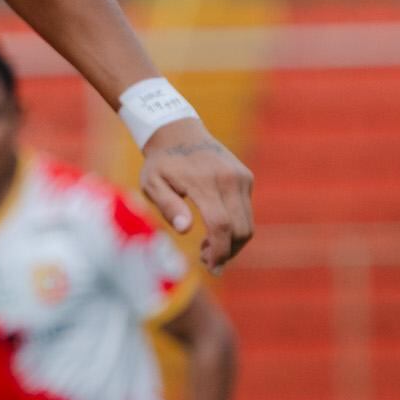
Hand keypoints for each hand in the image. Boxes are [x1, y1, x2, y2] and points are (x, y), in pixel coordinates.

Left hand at [140, 123, 254, 269]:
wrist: (178, 132)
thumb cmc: (161, 163)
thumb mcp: (152, 184)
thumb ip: (168, 206)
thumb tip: (186, 229)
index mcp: (205, 182)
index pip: (221, 224)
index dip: (219, 251)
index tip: (211, 267)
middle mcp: (230, 179)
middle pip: (241, 228)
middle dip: (228, 252)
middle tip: (207, 262)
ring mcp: (241, 177)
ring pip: (247, 223)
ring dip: (232, 243)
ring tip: (208, 248)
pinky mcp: (246, 177)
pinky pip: (246, 211)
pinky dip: (235, 228)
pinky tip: (215, 231)